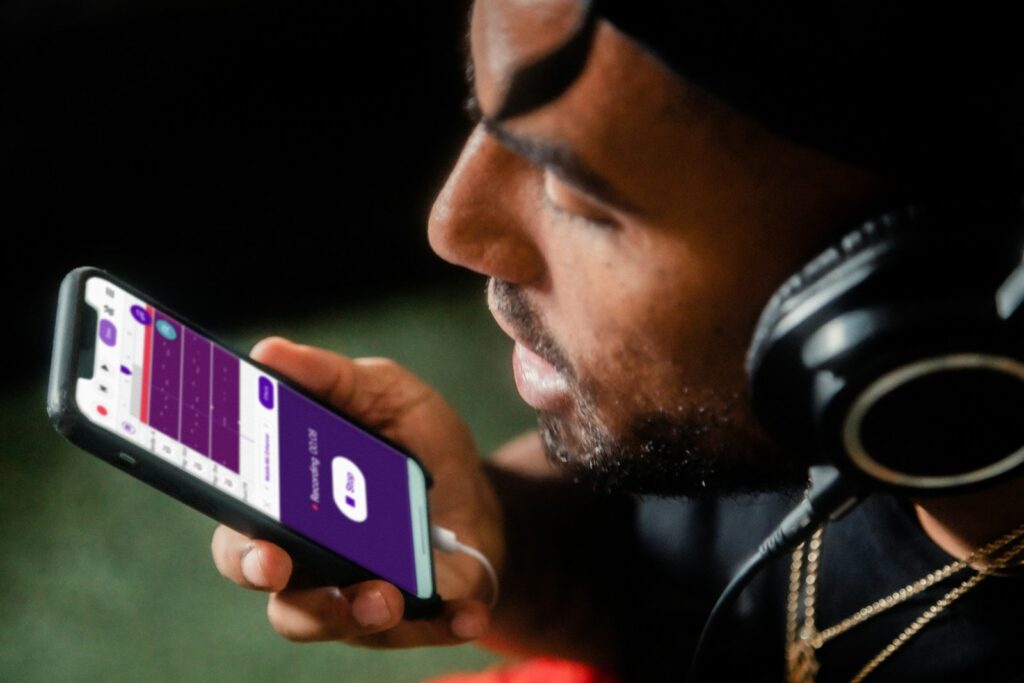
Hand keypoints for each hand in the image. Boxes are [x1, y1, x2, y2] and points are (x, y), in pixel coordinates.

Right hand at [211, 336, 504, 646]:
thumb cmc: (413, 443)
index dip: (236, 539)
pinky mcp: (419, 615)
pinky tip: (467, 614)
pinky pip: (424, 632)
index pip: (242, 533)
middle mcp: (314, 563)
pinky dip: (445, 624)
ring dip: (352, 612)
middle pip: (273, 588)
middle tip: (278, 563)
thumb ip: (332, 378)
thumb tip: (269, 352)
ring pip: (334, 622)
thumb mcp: (384, 394)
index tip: (247, 529)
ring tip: (383, 596)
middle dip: (268, 580)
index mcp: (291, 510)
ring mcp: (361, 594)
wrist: (475, 490)